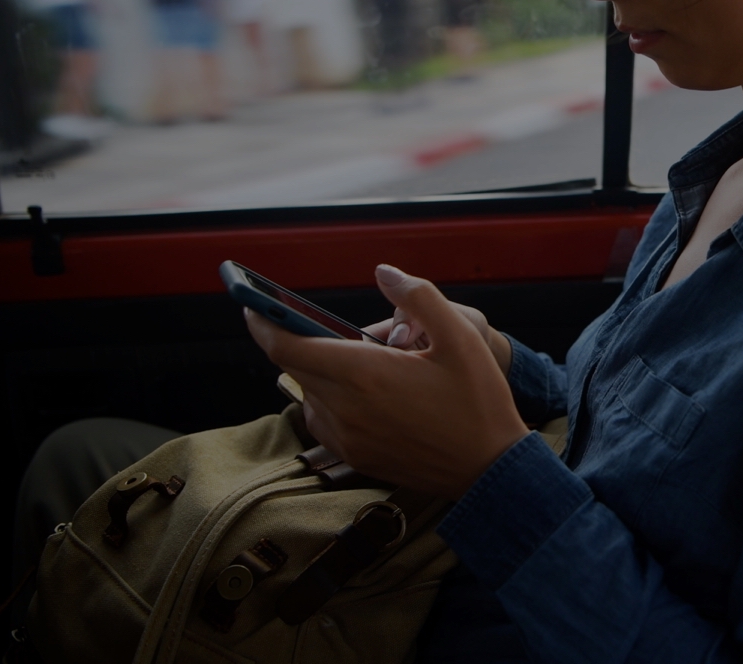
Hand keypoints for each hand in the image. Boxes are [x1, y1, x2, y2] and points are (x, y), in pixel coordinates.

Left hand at [245, 265, 529, 499]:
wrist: (488, 470)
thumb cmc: (477, 402)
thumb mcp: (461, 338)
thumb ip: (419, 297)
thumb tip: (384, 272)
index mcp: (365, 374)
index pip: (286, 346)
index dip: (263, 322)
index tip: (253, 305)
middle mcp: (346, 408)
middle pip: (297, 367)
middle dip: (302, 340)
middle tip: (323, 325)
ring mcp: (347, 438)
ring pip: (310, 393)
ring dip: (321, 372)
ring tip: (363, 363)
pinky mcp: (353, 457)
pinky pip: (323, 419)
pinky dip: (330, 399)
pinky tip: (365, 393)